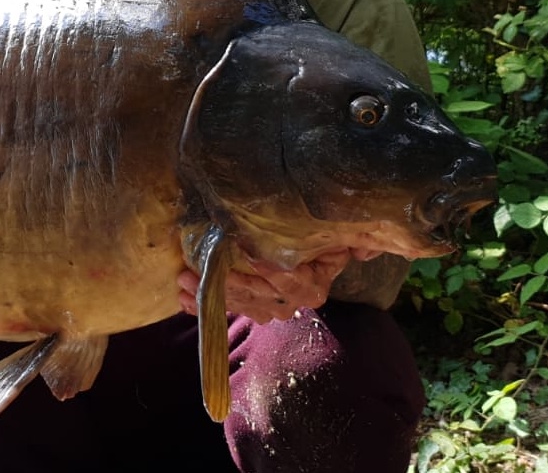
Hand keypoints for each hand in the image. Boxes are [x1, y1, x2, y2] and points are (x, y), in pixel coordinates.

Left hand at [176, 249, 354, 323]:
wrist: (309, 255)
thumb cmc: (320, 238)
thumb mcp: (337, 237)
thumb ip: (352, 239)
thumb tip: (366, 249)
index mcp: (314, 283)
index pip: (293, 281)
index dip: (272, 271)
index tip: (249, 254)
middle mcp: (293, 301)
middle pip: (258, 296)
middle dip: (224, 285)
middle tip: (192, 271)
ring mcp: (271, 307)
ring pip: (238, 304)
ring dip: (207, 297)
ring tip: (181, 281)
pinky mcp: (251, 308)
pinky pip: (226, 310)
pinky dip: (202, 307)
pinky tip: (182, 301)